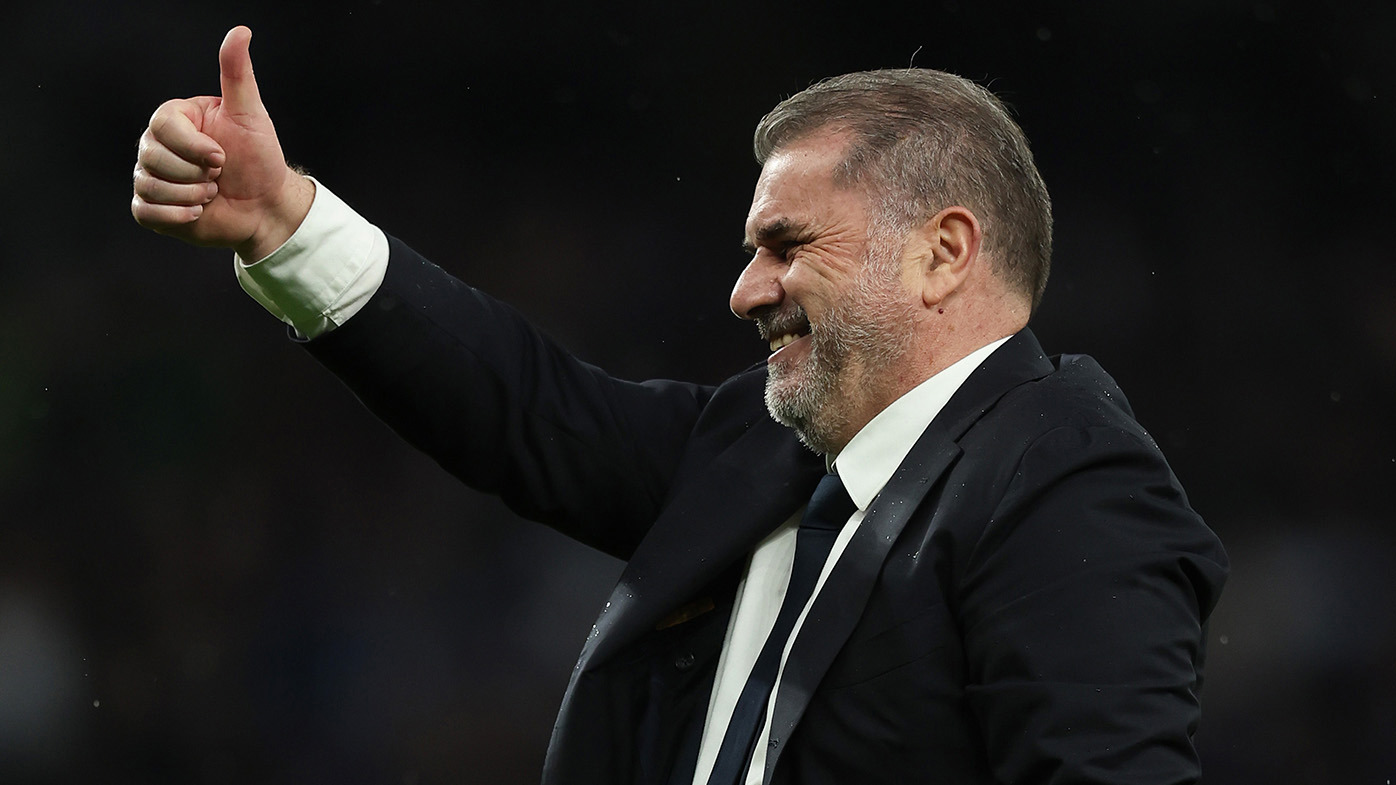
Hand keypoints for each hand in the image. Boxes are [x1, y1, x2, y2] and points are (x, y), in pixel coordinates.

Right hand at [131, 26, 312, 260]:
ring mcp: (151, 176)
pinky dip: (175, 216)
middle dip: (196, 173)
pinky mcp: (152, 207)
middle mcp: (156, 145)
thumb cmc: (259, 158)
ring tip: (212, 193)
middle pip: (152, 158)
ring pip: (149, 185)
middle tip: (219, 176)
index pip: (162, 126)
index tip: (222, 156)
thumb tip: (241, 31)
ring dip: (190, 195)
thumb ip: (238, 74)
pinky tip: (198, 212)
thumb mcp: (251, 114)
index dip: (194, 147)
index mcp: (174, 119)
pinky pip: (144, 211)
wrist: (265, 205)